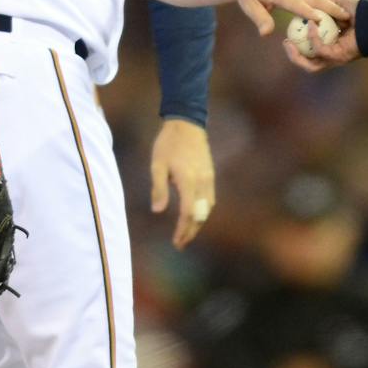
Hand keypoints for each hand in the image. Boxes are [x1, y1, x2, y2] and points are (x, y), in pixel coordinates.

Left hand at [150, 119, 215, 249]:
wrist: (187, 123)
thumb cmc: (168, 143)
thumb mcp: (157, 164)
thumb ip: (158, 188)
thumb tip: (157, 211)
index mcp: (188, 180)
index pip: (188, 213)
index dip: (183, 230)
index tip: (176, 242)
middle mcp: (202, 182)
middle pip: (200, 215)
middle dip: (190, 232)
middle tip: (180, 244)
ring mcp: (208, 179)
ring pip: (207, 209)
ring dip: (198, 224)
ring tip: (186, 234)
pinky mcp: (210, 175)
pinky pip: (209, 200)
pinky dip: (203, 212)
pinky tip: (194, 216)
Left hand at [226, 0, 351, 36]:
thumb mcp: (247, 4)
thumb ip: (259, 18)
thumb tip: (266, 34)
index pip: (296, 4)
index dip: (308, 12)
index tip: (321, 20)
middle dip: (330, 7)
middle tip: (346, 17)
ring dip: (331, 5)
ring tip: (346, 15)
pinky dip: (324, 3)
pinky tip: (333, 12)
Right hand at [282, 0, 362, 73]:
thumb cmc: (363, 13)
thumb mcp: (340, 2)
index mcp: (331, 45)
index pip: (310, 52)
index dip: (297, 46)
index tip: (288, 33)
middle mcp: (333, 54)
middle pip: (308, 63)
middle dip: (293, 56)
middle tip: (286, 42)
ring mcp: (336, 58)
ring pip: (311, 65)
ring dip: (297, 56)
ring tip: (289, 42)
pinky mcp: (340, 56)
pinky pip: (321, 50)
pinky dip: (313, 39)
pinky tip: (310, 25)